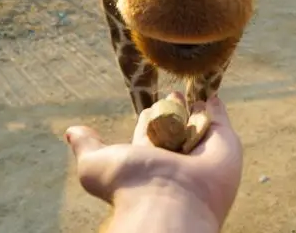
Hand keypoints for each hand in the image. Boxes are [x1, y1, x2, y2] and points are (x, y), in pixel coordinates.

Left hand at [65, 93, 242, 231]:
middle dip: (172, 110)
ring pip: (196, 123)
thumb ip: (86, 146)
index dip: (148, 119)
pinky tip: (211, 96)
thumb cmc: (129, 186)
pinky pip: (220, 122)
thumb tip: (72, 131)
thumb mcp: (95, 164)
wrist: (170, 204)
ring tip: (190, 91)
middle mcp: (175, 156)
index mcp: (147, 160)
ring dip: (194, 107)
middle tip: (172, 93)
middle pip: (174, 127)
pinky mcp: (224, 145)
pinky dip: (216, 108)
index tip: (148, 107)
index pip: (148, 133)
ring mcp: (200, 151)